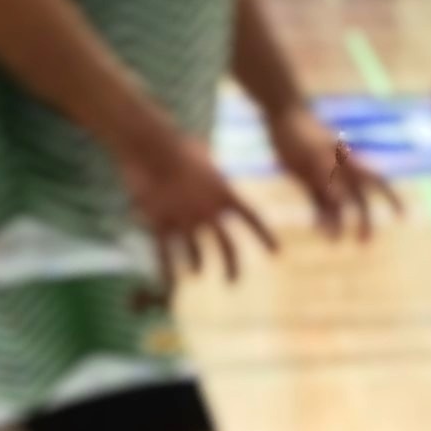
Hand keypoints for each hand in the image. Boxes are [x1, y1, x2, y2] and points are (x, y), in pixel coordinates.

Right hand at [126, 133, 278, 287]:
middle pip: (226, 246)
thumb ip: (214, 175)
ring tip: (198, 273)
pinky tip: (169, 285)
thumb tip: (217, 175)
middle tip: (233, 281)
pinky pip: (165, 255)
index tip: (276, 252)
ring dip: (198, 266)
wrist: (154, 147)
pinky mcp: (160, 224)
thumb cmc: (179, 146)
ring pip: (197, 254)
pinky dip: (167, 272)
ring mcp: (185, 220)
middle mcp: (208, 211)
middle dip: (232, 266)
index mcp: (224, 193)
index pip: (252, 218)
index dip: (265, 236)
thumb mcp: (207, 159)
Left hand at [269, 99, 398, 240]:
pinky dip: (319, 215)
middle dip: (364, 220)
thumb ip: (326, 175)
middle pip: (359, 200)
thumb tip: (339, 199)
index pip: (377, 181)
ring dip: (338, 222)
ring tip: (333, 242)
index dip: (391, 198)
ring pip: (337, 204)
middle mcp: (340, 171)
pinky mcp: (307, 178)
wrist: (282, 114)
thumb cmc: (301, 132)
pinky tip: (317, 228)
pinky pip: (317, 201)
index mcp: (349, 162)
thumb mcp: (313, 154)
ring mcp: (324, 175)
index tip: (401, 215)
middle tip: (364, 242)